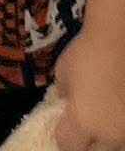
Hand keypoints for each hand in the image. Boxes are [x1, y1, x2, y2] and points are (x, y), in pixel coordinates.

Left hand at [54, 29, 124, 150]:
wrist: (118, 40)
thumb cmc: (86, 53)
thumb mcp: (62, 73)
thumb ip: (62, 95)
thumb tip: (66, 103)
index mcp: (82, 123)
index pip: (67, 145)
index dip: (62, 137)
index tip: (62, 128)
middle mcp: (107, 135)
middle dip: (85, 145)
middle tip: (82, 131)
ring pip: (115, 149)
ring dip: (106, 142)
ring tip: (101, 127)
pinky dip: (120, 133)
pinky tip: (116, 119)